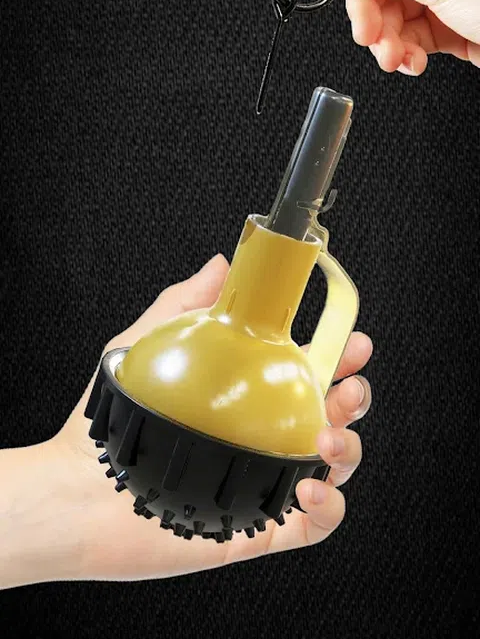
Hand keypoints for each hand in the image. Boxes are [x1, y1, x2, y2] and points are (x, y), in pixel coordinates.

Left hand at [0, 255, 371, 587]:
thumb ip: (185, 302)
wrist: (74, 490)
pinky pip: (312, 526)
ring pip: (334, 468)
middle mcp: (263, 436)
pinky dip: (329, 508)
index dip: (339, 356)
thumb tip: (224, 262)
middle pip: (332, 416)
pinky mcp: (255, 528)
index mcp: (248, 396)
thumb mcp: (145, 344)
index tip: (353, 341)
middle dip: (354, 399)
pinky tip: (311, 488)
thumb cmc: (108, 418)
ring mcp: (262, 482)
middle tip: (349, 387)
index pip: (307, 371)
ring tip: (327, 438)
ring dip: (349, 451)